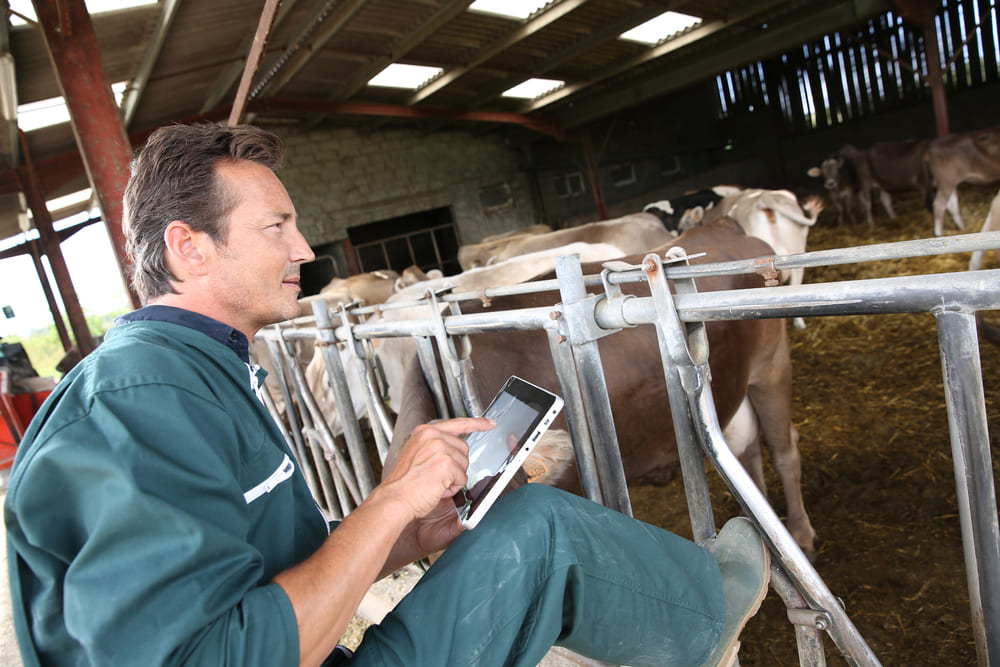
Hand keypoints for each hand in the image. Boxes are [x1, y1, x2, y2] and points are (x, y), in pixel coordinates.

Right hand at [380, 417, 494, 522]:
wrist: (393, 500)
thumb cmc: (402, 485)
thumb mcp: (416, 456)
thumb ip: (435, 448)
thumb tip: (455, 449)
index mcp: (424, 432)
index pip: (457, 423)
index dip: (476, 423)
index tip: (490, 423)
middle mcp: (432, 435)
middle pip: (464, 448)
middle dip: (456, 466)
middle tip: (435, 477)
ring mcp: (440, 447)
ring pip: (464, 464)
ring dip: (453, 478)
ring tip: (433, 483)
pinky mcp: (447, 462)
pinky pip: (462, 478)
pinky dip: (453, 488)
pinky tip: (436, 489)